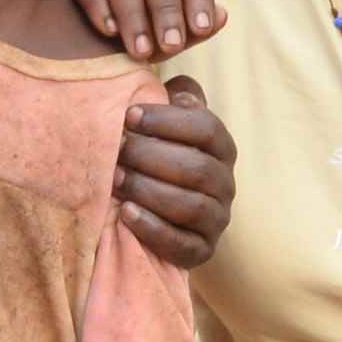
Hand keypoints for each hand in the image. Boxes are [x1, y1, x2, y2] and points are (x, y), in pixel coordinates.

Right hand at [64, 0, 226, 63]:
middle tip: (171, 47)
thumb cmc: (133, 32)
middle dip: (166, 9)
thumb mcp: (165, 35)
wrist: (81, 37)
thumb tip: (222, 15)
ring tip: (140, 51)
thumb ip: (192, 28)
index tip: (202, 28)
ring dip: (133, 14)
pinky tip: (108, 31)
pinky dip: (98, 4)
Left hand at [112, 77, 235, 271]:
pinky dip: (153, 229)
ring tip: (115, 179)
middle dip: (152, 156)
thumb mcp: (171, 123)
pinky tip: (125, 213)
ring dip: (149, 191)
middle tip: (118, 148)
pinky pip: (183, 244)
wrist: (163, 213)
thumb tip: (178, 91)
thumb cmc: (161, 155)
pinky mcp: (202, 250)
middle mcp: (226, 184)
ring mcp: (217, 219)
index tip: (129, 115)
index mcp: (222, 148)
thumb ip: (177, 99)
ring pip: (191, 206)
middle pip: (197, 168)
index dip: (168, 120)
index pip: (206, 129)